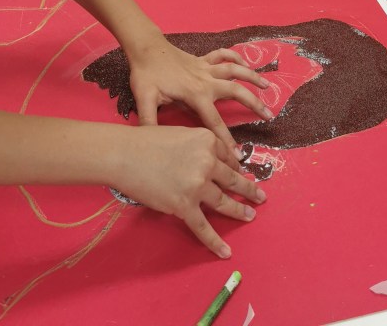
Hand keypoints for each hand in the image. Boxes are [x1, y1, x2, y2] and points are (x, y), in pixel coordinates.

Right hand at [112, 125, 266, 257]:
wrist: (125, 154)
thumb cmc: (147, 141)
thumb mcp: (181, 134)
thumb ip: (200, 147)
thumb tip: (213, 162)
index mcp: (207, 141)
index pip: (228, 156)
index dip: (237, 166)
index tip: (243, 173)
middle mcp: (207, 162)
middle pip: (232, 179)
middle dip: (249, 189)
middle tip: (261, 196)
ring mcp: (197, 186)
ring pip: (224, 202)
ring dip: (240, 211)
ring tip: (251, 216)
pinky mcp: (184, 206)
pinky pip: (203, 227)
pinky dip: (215, 242)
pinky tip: (225, 251)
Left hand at [128, 35, 271, 150]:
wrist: (145, 47)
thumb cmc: (145, 74)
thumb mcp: (144, 99)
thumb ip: (148, 122)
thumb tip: (149, 144)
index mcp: (195, 94)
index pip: (214, 123)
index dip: (226, 140)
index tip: (238, 156)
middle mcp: (206, 81)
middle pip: (236, 92)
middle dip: (253, 104)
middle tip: (269, 115)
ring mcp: (205, 68)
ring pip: (235, 70)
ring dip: (252, 76)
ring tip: (268, 85)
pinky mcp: (202, 60)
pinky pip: (223, 55)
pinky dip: (235, 56)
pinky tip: (244, 62)